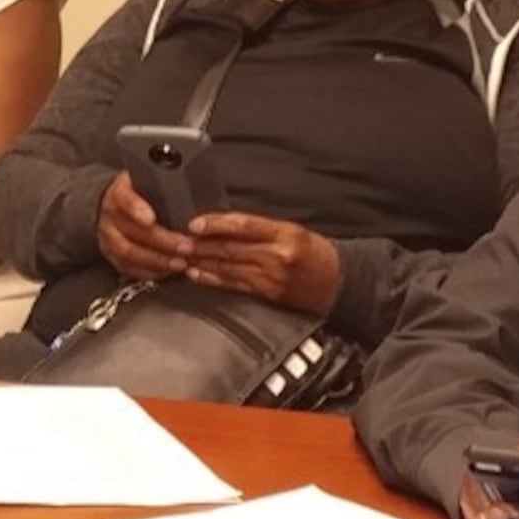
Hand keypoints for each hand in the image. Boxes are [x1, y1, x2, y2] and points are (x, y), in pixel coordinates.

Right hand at [95, 173, 198, 283]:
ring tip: (180, 263)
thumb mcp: (144, 179)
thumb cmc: (136, 192)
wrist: (110, 205)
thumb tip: (186, 182)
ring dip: (157, 261)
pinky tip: (169, 270)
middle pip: (132, 232)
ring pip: (129, 253)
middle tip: (186, 246)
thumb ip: (160, 183)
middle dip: (162, 242)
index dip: (137, 209)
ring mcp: (108, 238)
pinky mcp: (111, 256)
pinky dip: (150, 272)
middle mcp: (110, 217)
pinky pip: (129, 268)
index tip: (151, 219)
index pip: (125, 200)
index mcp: (118, 194)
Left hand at [184, 213, 342, 316]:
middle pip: (231, 248)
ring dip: (201, 262)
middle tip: (177, 241)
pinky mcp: (267, 294)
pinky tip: (197, 275)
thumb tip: (225, 225)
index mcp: (285, 234)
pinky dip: (212, 279)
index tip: (195, 224)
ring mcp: (270, 278)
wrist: (340, 283)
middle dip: (201, 245)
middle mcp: (277, 256)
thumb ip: (262, 228)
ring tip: (181, 256)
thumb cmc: (317, 254)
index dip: (216, 224)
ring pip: (228, 267)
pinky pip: (234, 285)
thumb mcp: (294, 231)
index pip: (244, 225)